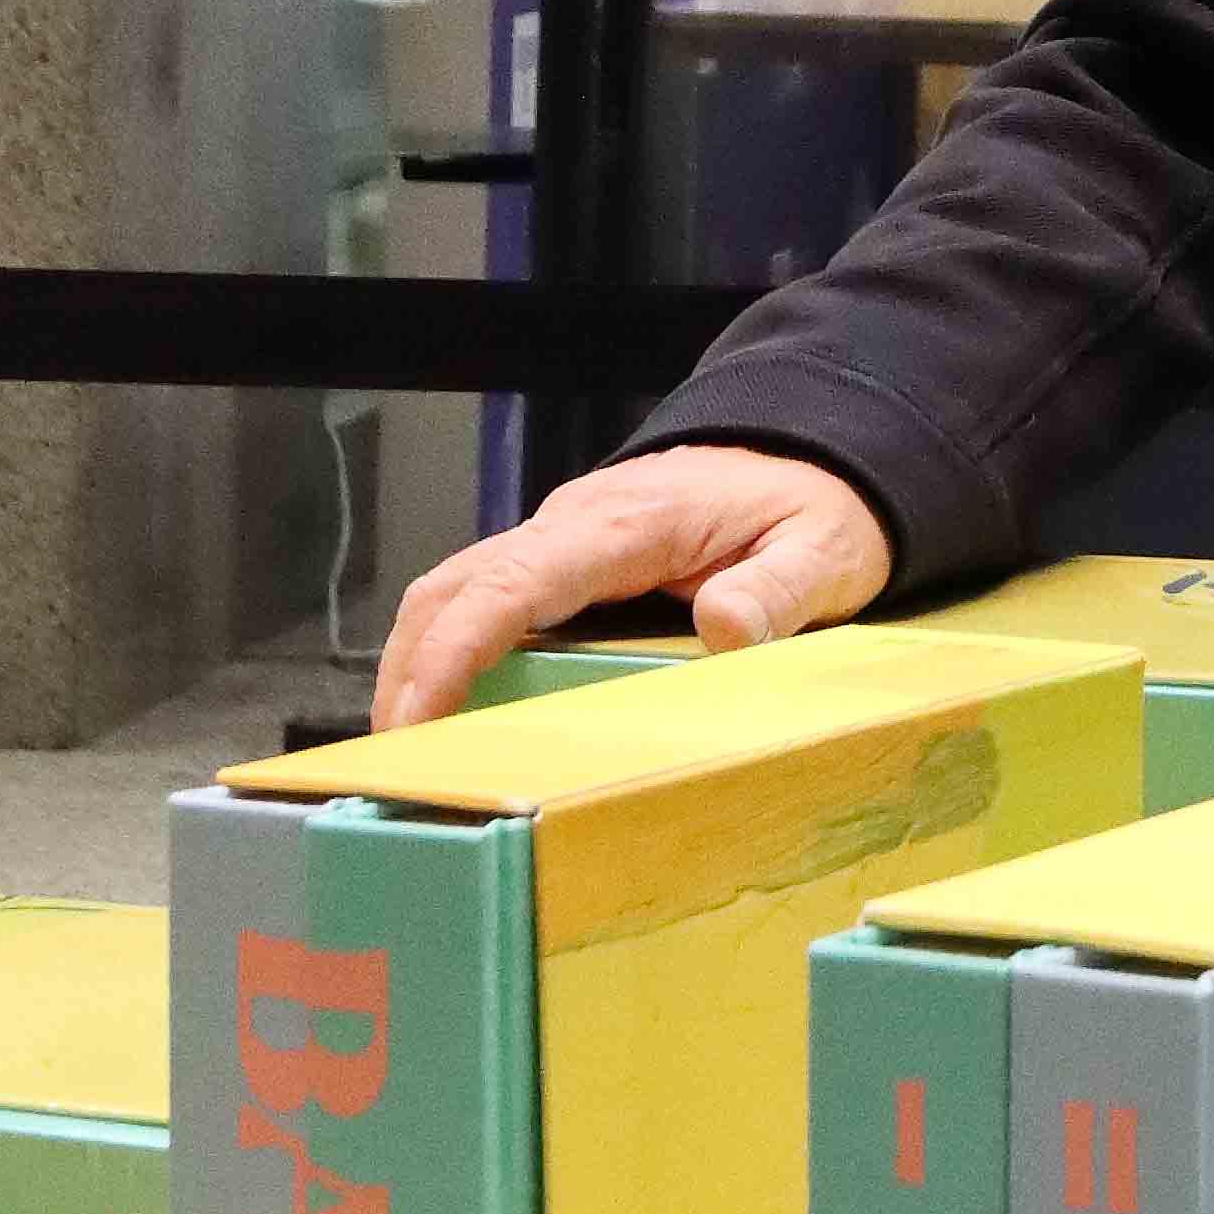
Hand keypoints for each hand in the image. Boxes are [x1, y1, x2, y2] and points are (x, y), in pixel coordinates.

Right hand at [371, 446, 892, 727]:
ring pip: (454, 590)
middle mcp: (574, 523)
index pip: (514, 583)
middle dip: (408, 669)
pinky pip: (485, 598)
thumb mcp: (825, 552)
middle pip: (454, 586)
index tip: (415, 715)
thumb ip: (779, 590)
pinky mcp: (563, 559)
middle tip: (388, 761)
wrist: (810, 452)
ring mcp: (561, 537)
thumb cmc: (814, 507)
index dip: (456, 650)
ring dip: (416, 661)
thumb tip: (723, 629)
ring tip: (402, 750)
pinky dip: (448, 649)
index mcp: (626, 524)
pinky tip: (446, 711)